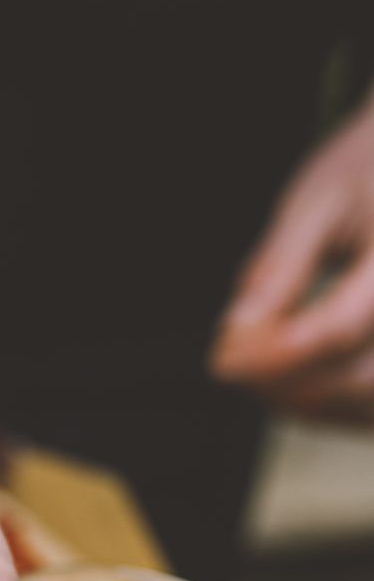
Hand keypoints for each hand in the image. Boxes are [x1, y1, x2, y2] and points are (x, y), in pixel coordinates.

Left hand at [212, 95, 373, 420]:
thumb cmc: (364, 169)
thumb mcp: (317, 198)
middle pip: (359, 381)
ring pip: (365, 407)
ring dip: (300, 402)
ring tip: (251, 363)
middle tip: (228, 361)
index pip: (339, 330)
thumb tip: (234, 331)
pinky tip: (283, 376)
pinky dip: (322, 405)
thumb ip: (279, 265)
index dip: (272, 354)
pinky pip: (367, 410)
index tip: (220, 357)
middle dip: (283, 383)